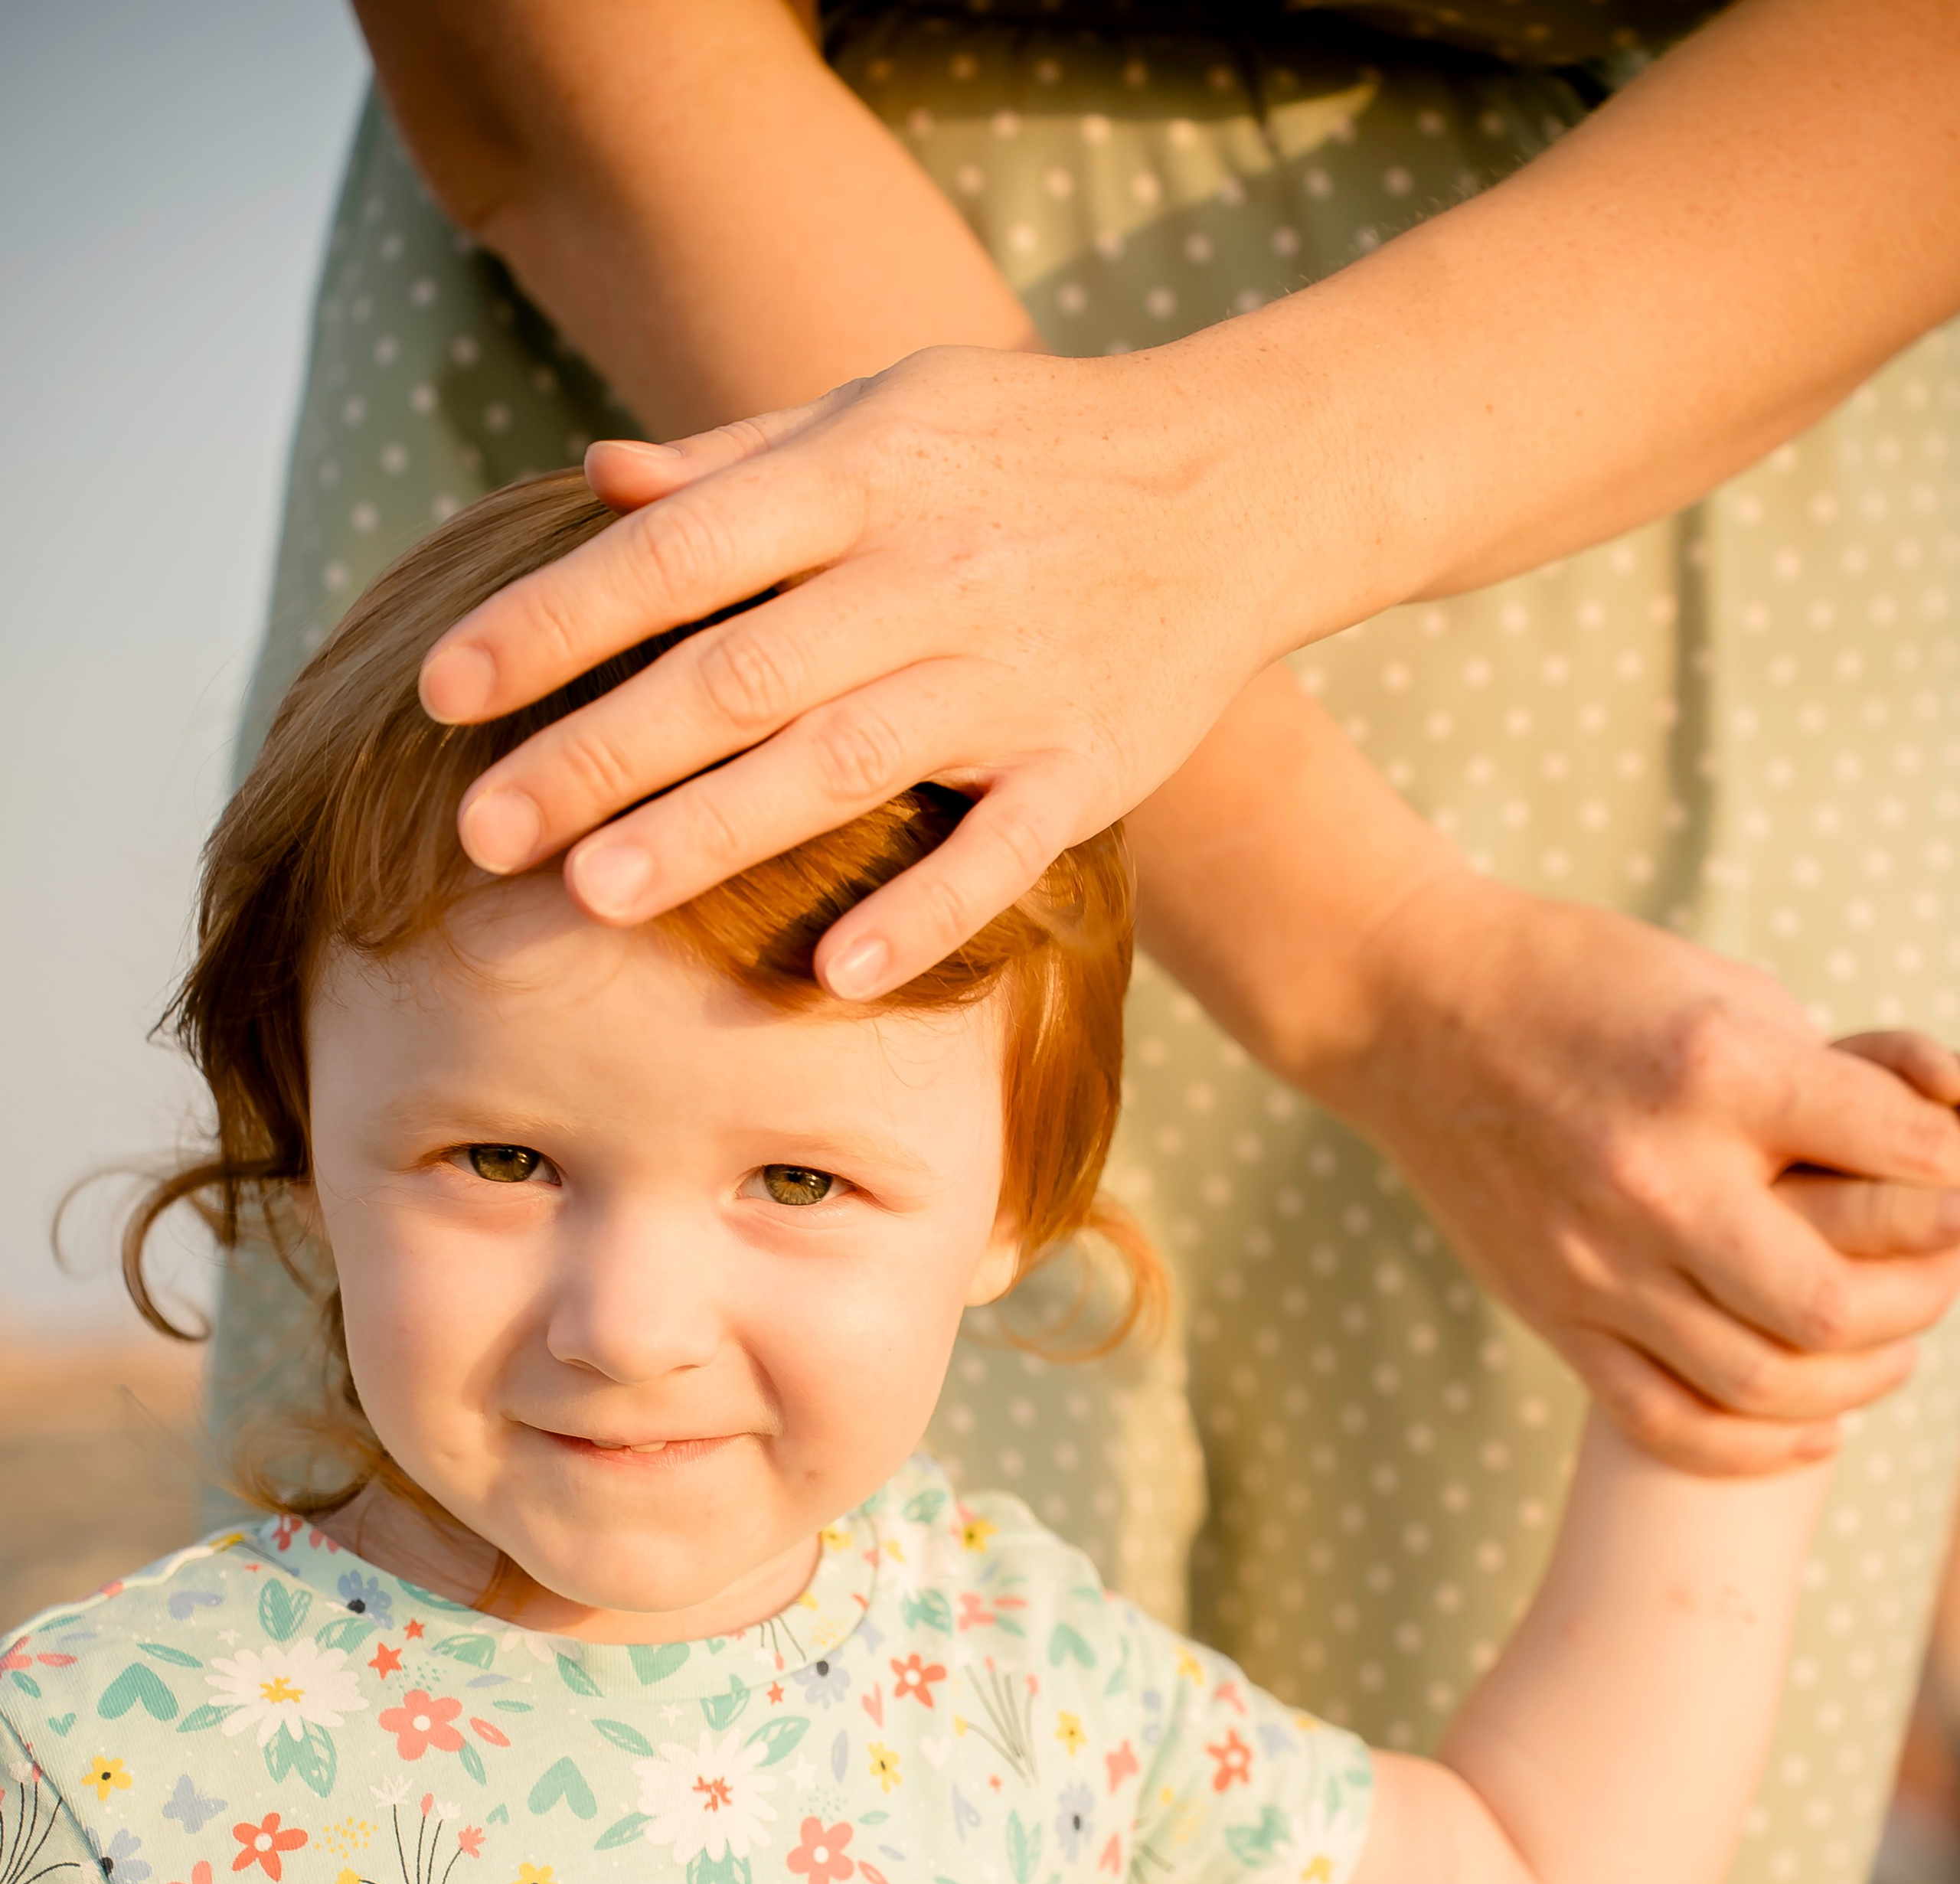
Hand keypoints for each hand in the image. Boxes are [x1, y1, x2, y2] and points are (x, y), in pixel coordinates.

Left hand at [418, 341, 1320, 991]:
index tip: (447, 690)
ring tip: (596, 895)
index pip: (676, 554)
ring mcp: (1013, 677)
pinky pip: (1001, 851)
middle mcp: (927, 574)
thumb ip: (739, 464)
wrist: (1238, 480)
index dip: (556, 620)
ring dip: (717, 833)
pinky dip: (925, 915)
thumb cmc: (1023, 447)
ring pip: (844, 765)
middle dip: (601, 751)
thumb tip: (596, 483)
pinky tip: (834, 977)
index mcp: (859, 477)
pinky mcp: (1091, 765)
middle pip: (738, 674)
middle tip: (482, 829)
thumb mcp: (881, 411)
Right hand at [1317, 869, 1959, 1472]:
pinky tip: (1816, 1425)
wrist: (1416, 1010)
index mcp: (1715, 1072)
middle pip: (1832, 1303)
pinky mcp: (1553, 1312)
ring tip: (1890, 1347)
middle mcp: (1656, 1177)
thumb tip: (1953, 1136)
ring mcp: (1596, 1259)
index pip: (1902, 1153)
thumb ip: (1840, 1070)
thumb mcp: (1731, 990)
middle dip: (1926, 1294)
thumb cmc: (1592, 986)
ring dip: (1859, 1375)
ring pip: (1762, 1380)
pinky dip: (1760, 1444)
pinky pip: (1667, 1421)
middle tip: (1944, 1268)